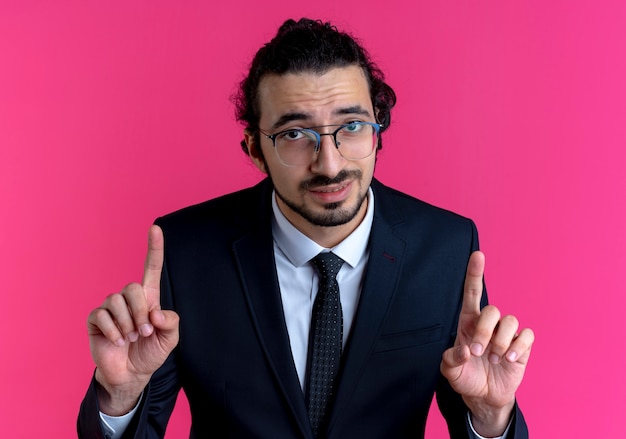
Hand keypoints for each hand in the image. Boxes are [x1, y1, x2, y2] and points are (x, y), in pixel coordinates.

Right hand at [87, 225, 179, 414]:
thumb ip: (171, 323)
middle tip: (143, 332)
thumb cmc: (150, 352)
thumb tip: (155, 312)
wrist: (130, 375)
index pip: (151, 268)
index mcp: (148, 298)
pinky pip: (102, 315)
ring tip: (130, 338)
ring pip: (116, 301)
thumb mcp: (170, 339)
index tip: (155, 228)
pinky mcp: (95, 320)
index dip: (154, 249)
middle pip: (133, 287)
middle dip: (140, 312)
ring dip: (127, 324)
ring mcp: (110, 308)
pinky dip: (113, 331)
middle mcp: (128, 298)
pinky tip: (117, 342)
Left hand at [440, 251, 533, 436]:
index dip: (474, 273)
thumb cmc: (465, 377)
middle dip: (485, 332)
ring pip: (511, 321)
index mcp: (468, 322)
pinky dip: (518, 347)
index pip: (472, 293)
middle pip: (492, 310)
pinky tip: (509, 359)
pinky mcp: (522, 345)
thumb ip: (451, 359)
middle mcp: (488, 323)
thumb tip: (466, 349)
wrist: (484, 396)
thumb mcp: (450, 371)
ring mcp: (506, 333)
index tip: (478, 254)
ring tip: (494, 360)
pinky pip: (527, 335)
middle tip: (479, 352)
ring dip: (501, 342)